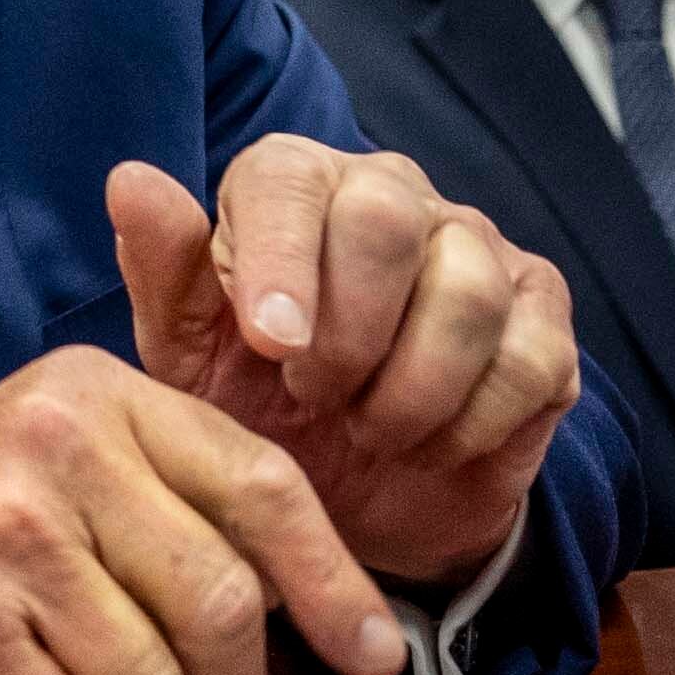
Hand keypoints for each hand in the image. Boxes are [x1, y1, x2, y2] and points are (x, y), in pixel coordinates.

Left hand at [116, 141, 579, 587]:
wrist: (347, 497)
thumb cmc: (253, 403)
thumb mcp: (189, 354)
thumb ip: (164, 269)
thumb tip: (131, 180)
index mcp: (297, 183)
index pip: (290, 177)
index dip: (279, 261)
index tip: (269, 347)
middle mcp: (393, 194)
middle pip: (386, 219)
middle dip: (345, 333)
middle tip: (311, 398)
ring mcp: (480, 252)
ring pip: (466, 292)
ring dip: (406, 388)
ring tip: (363, 427)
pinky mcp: (543, 322)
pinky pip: (527, 361)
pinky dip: (468, 425)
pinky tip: (426, 445)